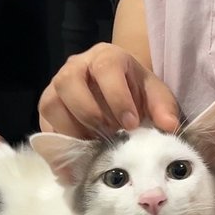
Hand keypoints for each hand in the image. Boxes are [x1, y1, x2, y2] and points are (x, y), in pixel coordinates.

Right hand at [39, 42, 179, 136]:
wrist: (119, 91)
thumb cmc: (136, 91)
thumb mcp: (155, 95)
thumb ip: (163, 107)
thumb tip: (169, 126)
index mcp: (105, 57)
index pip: (105, 68)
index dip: (116, 96)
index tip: (130, 123)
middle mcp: (76, 67)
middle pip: (68, 82)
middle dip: (88, 113)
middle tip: (108, 135)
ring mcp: (57, 87)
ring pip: (51, 103)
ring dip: (70, 129)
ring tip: (92, 146)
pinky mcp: (48, 108)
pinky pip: (45, 125)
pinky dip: (59, 143)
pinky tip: (78, 157)